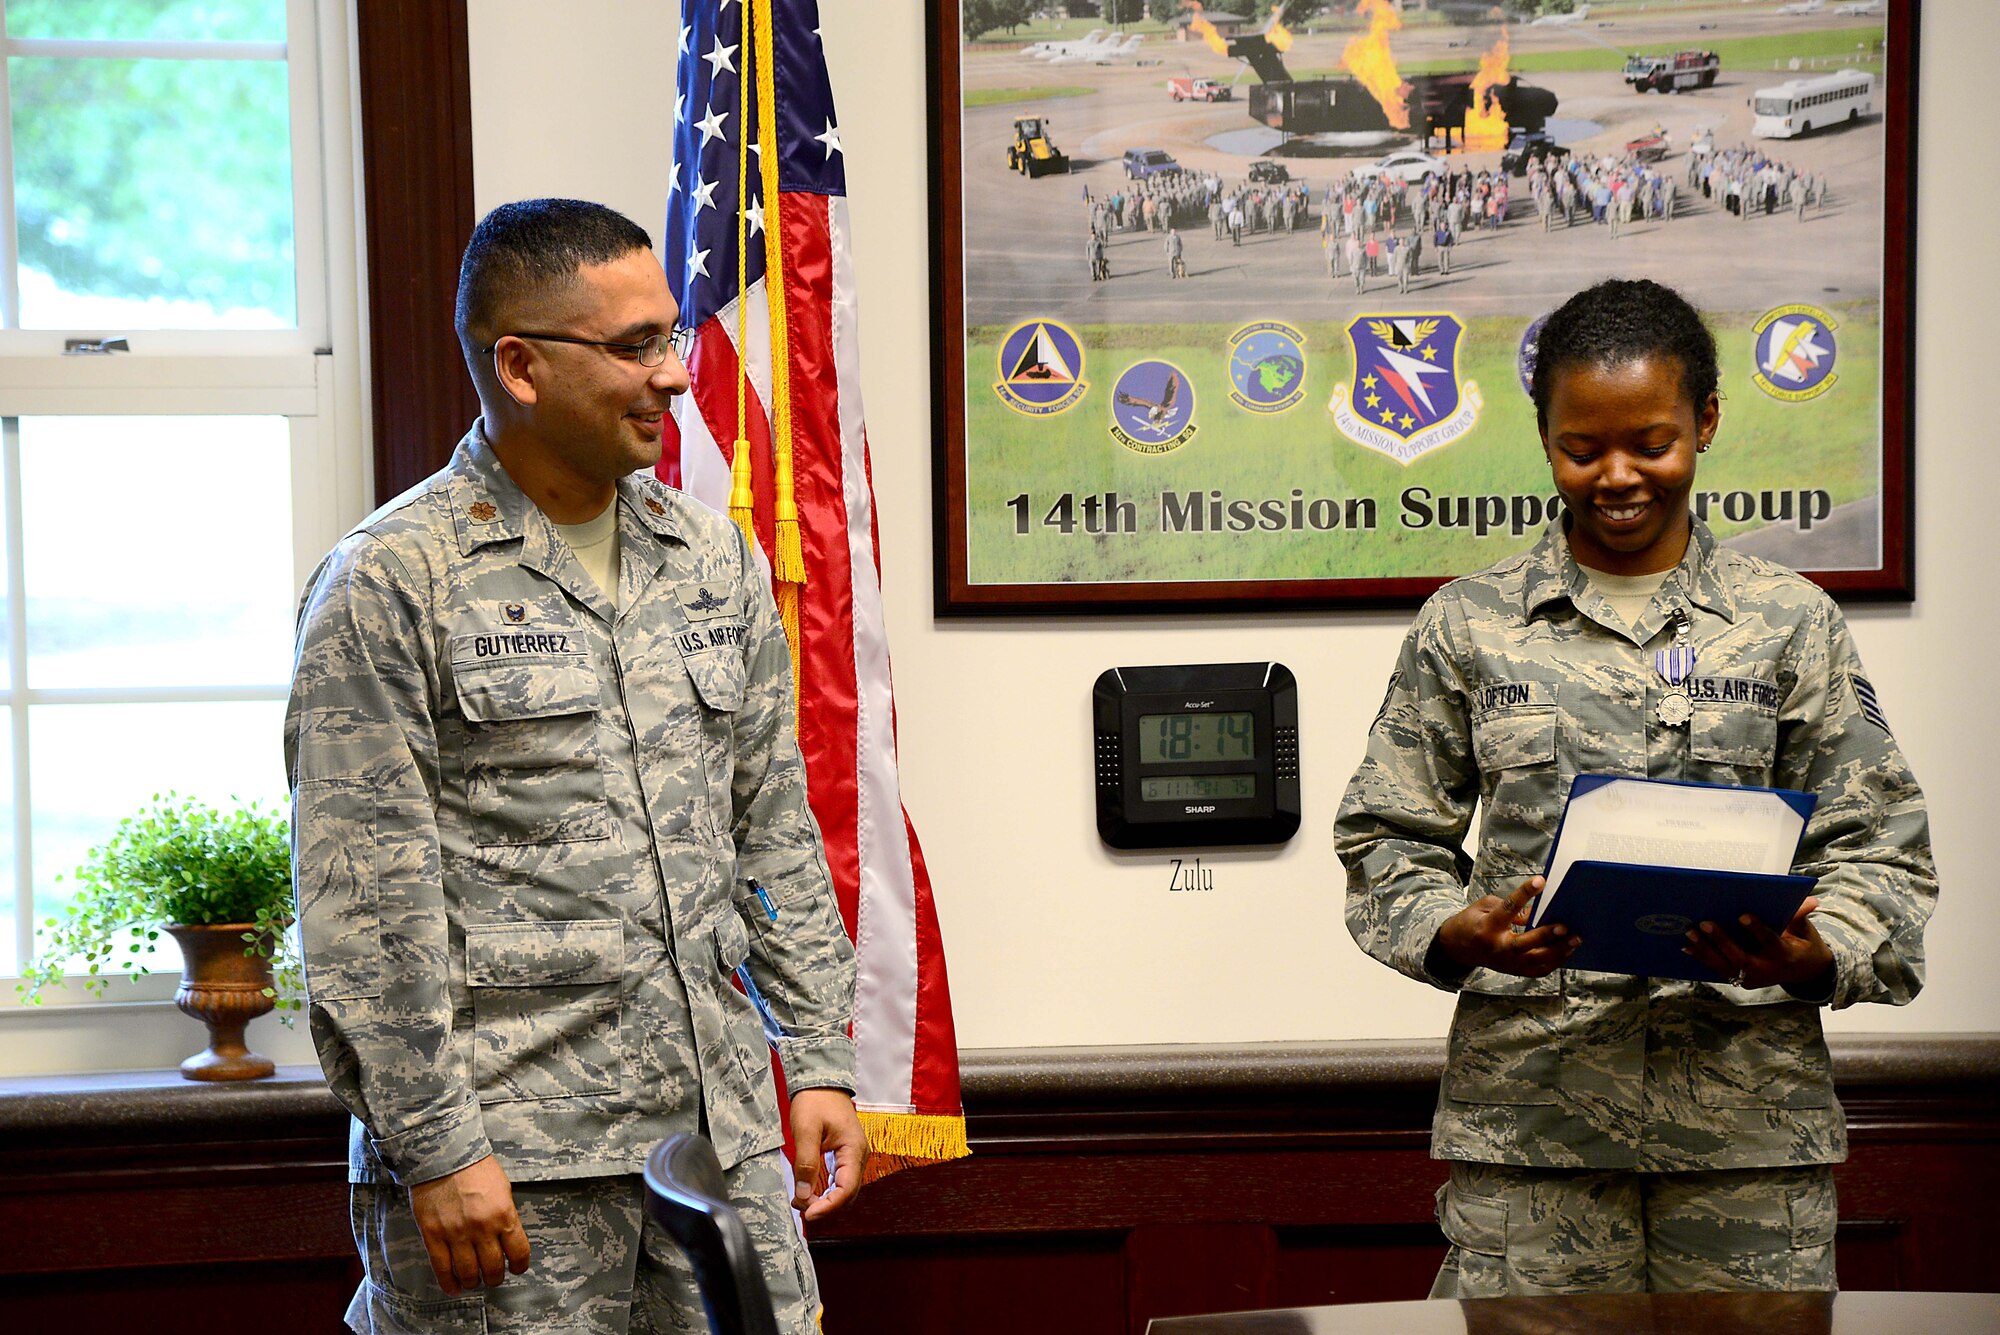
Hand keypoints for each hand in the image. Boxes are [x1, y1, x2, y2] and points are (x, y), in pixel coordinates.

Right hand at [408, 1154, 530, 1294]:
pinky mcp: (433, 1235)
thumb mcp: (502, 1189)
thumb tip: (506, 1239)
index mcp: (503, 1215)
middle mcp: (481, 1228)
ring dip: (474, 1281)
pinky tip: (455, 1288)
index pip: (519, 1252)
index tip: (517, 1268)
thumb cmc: (475, 1167)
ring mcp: (455, 1234)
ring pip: (468, 1272)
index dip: (520, 1265)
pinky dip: (449, 1283)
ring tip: (475, 1280)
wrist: (443, 1155)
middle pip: (493, 1268)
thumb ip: (505, 1215)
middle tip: (493, 1276)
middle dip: (496, 1277)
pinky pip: (441, 1268)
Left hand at [789, 1087, 867, 1221]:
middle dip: (825, 1205)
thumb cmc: (816, 1101)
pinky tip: (808, 1192)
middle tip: (799, 1206)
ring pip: (843, 1190)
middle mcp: (858, 1156)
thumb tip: (804, 1195)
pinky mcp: (845, 1156)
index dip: (828, 1206)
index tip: (808, 1214)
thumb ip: (806, 1163)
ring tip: (800, 1201)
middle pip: (847, 1194)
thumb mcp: (806, 1130)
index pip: (846, 1189)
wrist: (821, 1082)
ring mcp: (853, 1156)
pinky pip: (838, 1180)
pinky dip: (825, 1190)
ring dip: (824, 1200)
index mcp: (854, 1150)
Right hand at [1434, 876, 1581, 977]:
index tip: (1540, 881)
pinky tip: (1567, 950)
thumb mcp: (1485, 907)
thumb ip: (1511, 908)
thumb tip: (1538, 912)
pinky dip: (1555, 961)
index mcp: (1487, 927)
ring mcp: (1507, 962)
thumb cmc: (1473, 922)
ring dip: (1558, 950)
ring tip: (1576, 939)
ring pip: (1536, 961)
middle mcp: (1497, 947)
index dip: (1525, 893)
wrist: (1458, 947)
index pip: (1508, 908)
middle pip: (1523, 944)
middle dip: (1545, 935)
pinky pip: (1539, 969)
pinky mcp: (1515, 970)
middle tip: (1564, 926)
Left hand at [1684, 895, 1834, 990]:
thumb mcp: (1805, 931)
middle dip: (1722, 942)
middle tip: (1705, 923)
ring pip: (1726, 967)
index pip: (1770, 942)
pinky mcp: (1740, 980)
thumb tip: (1810, 900)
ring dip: (1706, 950)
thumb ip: (1800, 915)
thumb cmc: (1802, 944)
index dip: (1757, 930)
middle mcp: (1767, 970)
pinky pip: (1719, 970)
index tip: (1742, 915)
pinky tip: (1687, 947)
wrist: (1804, 972)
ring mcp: (1752, 978)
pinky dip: (1702, 958)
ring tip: (1690, 933)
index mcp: (1785, 955)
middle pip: (1741, 958)